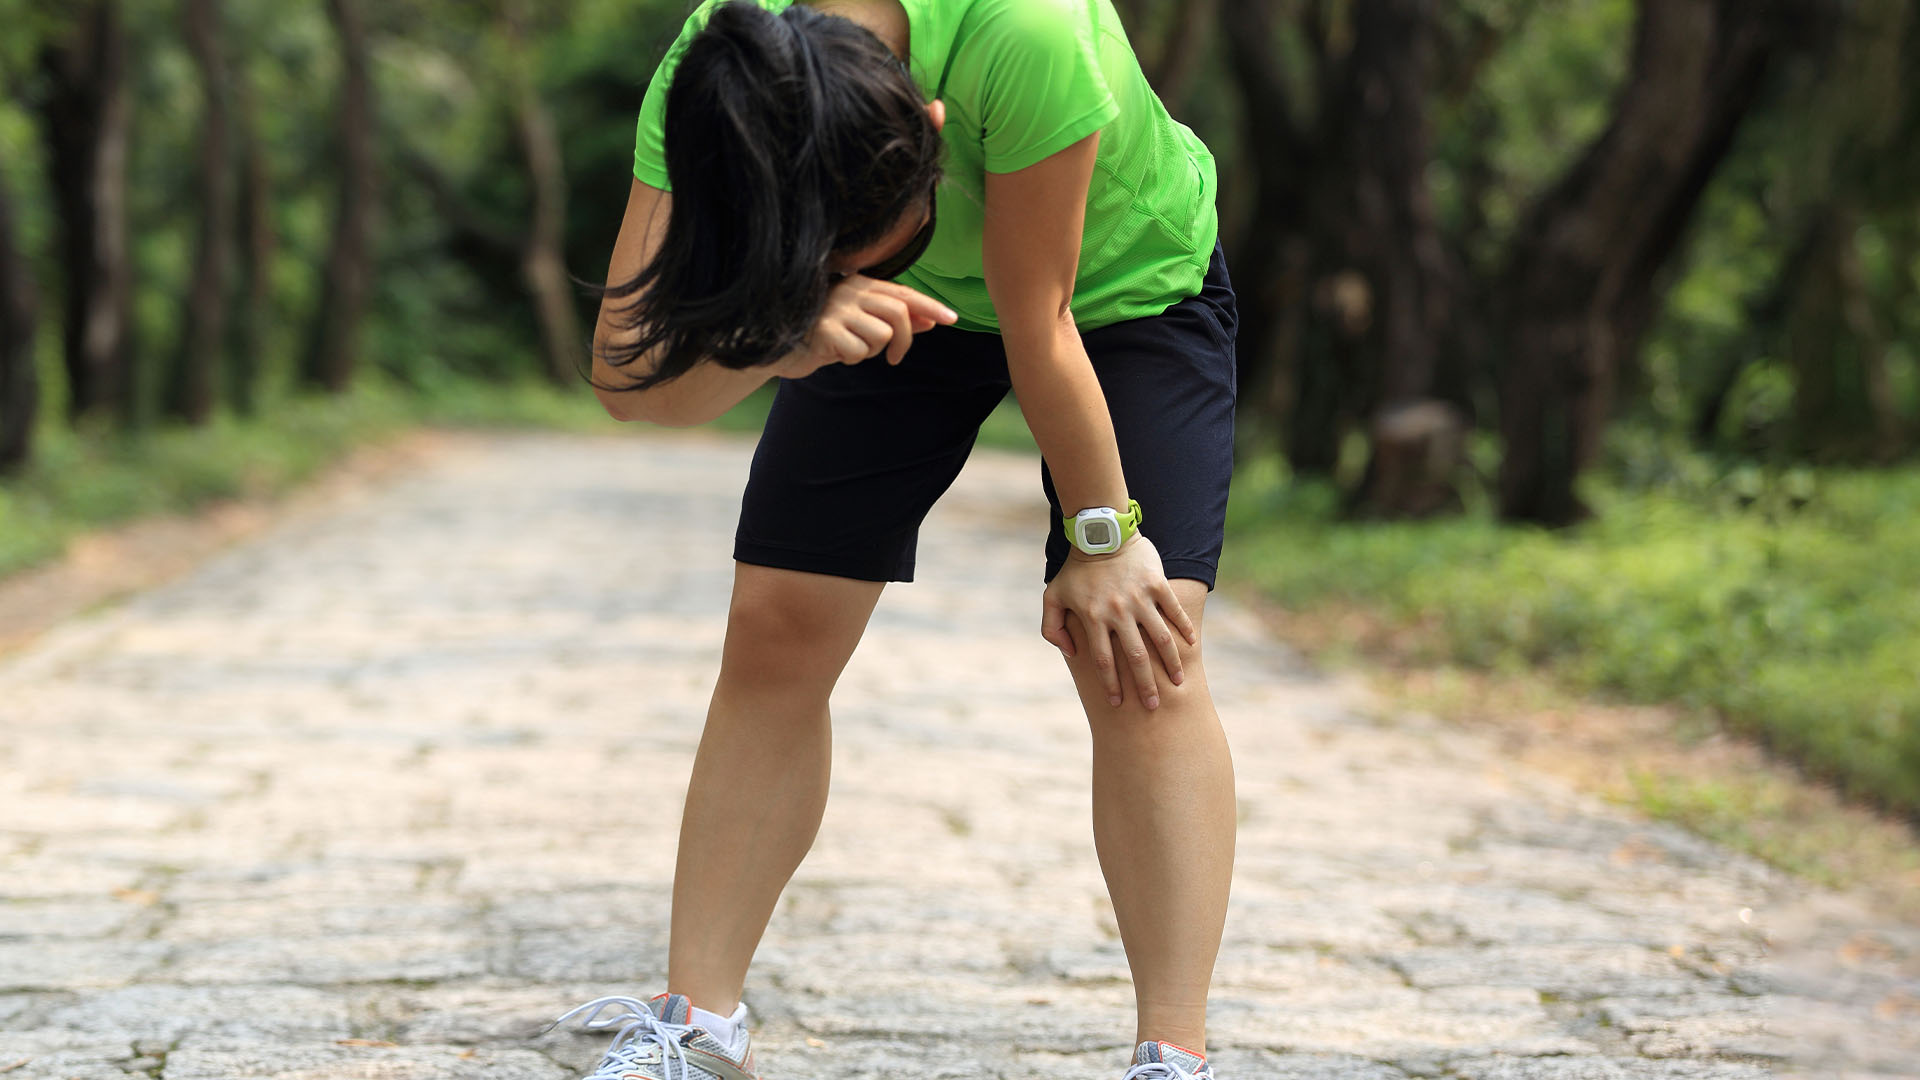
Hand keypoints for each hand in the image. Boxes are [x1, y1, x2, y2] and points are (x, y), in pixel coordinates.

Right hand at [771, 276, 957, 378]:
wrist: (778, 345)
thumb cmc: (824, 334)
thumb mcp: (862, 325)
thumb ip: (894, 319)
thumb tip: (931, 321)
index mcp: (860, 284)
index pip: (903, 294)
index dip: (930, 306)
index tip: (952, 319)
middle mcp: (850, 290)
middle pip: (899, 313)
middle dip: (905, 340)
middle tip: (895, 359)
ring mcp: (836, 309)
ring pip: (882, 334)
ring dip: (872, 351)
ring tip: (851, 349)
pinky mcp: (825, 330)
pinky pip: (859, 350)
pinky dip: (853, 358)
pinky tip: (835, 354)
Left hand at [1040, 533, 1197, 710]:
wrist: (1101, 531)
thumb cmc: (1075, 569)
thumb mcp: (1052, 596)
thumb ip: (1052, 628)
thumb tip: (1070, 653)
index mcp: (1093, 618)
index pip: (1102, 660)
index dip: (1110, 684)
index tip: (1116, 702)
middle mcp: (1118, 612)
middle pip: (1135, 657)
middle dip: (1145, 686)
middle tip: (1153, 706)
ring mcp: (1140, 598)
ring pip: (1160, 639)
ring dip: (1171, 663)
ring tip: (1179, 682)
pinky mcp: (1157, 585)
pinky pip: (1174, 611)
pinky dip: (1184, 628)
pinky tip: (1191, 645)